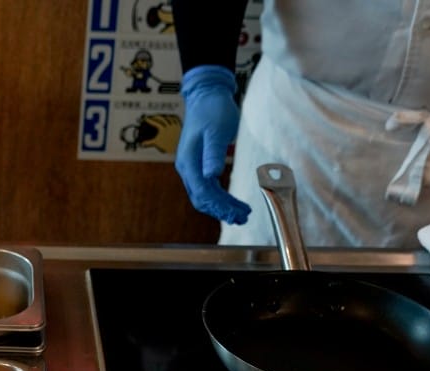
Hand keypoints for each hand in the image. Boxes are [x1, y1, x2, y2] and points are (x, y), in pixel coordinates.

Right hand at [175, 65, 251, 224]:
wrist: (206, 95)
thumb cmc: (212, 110)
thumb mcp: (216, 131)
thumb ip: (213, 154)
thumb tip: (212, 175)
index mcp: (189, 162)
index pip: (203, 192)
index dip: (220, 205)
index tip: (239, 211)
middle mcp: (187, 168)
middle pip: (201, 198)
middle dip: (221, 210)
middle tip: (242, 217)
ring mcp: (191, 167)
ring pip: (203, 195)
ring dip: (220, 206)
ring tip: (239, 213)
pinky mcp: (198, 164)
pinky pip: (206, 187)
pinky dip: (218, 197)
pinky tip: (230, 201)